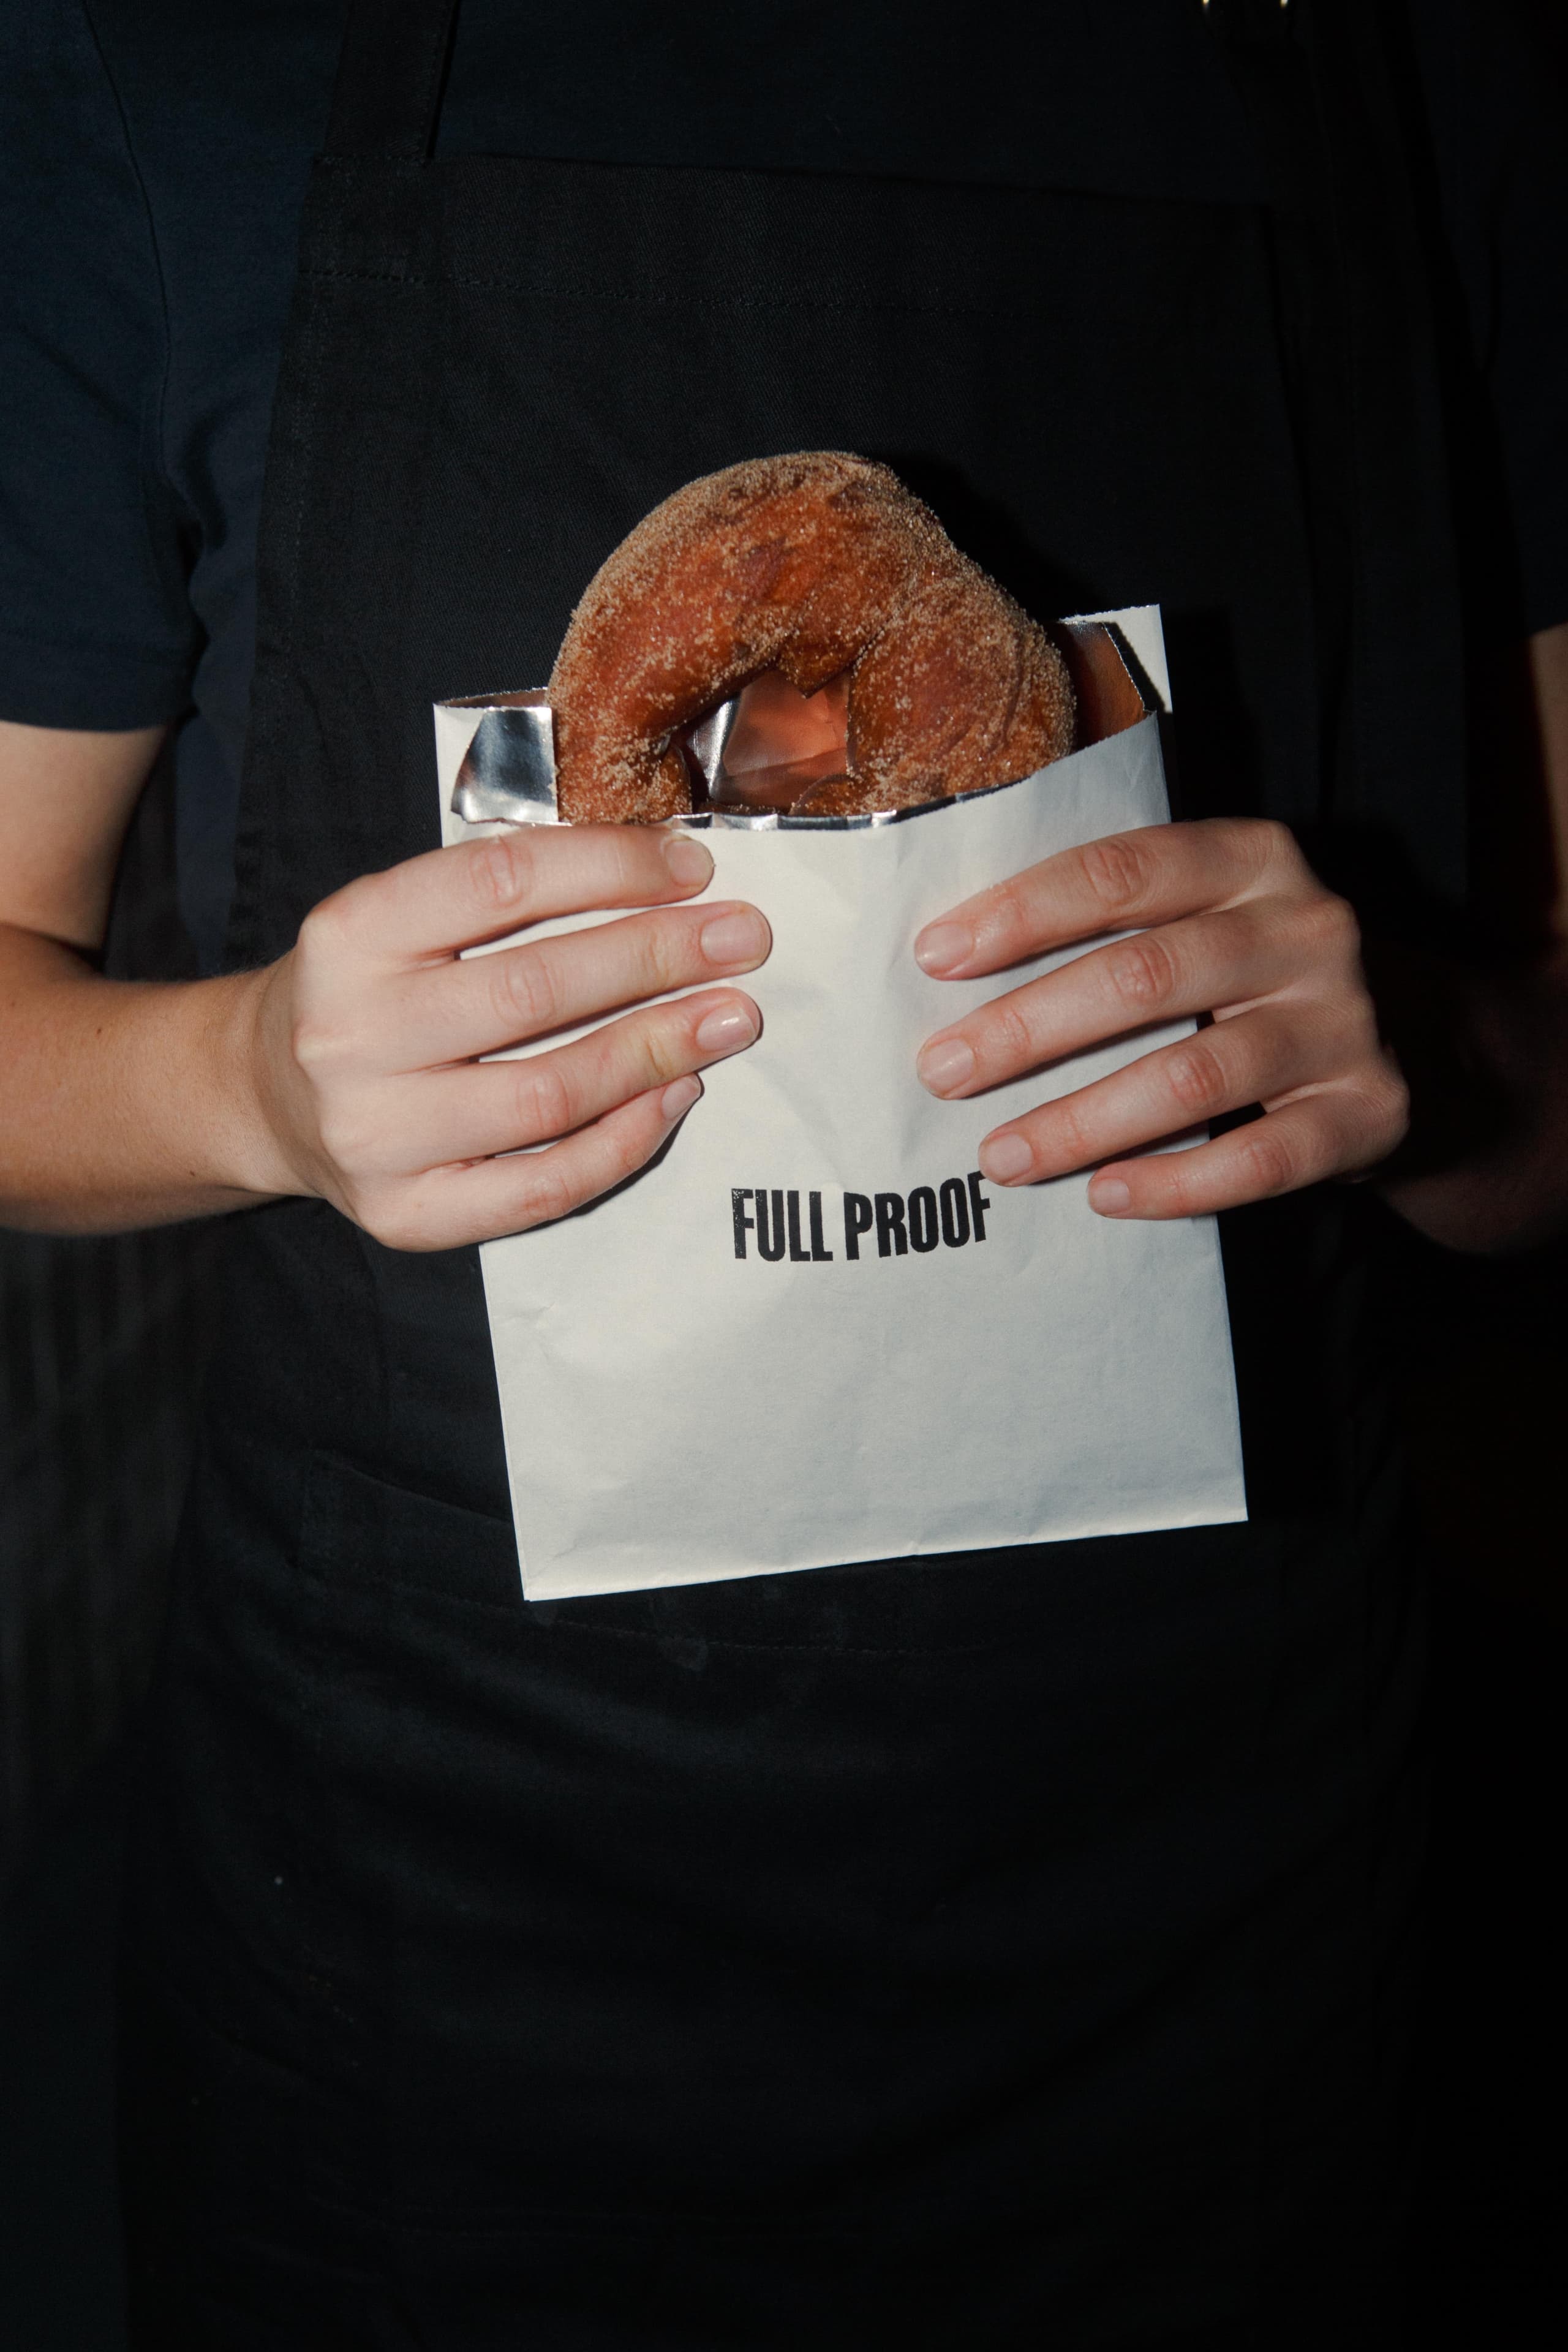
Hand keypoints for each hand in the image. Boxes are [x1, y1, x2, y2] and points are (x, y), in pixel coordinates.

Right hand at [241, 824, 766, 1249]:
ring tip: (730, 1015)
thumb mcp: (400, 917)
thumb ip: (505, 895)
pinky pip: (546, 1184)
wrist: (267, 1097)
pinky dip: (626, 1138)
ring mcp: (377, 1136)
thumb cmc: (367, 992)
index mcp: (348, 936)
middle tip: (744, 939)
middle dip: (658, 958)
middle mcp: (351, 1036)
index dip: (610, 868)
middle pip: (536, 991)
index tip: (692, 866)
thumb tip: (665, 878)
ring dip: (658, 1048)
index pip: (501, 883)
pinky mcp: (410, 1214)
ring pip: (551, 1093)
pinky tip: (678, 1092)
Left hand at [913, 818, 1408, 1217]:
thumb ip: (1112, 923)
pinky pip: (1261, 1158)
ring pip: (1194, 1076)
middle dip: (1028, 1028)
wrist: (1419, 1044)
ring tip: (1001, 1156)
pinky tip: (1104, 1195)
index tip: (935, 957)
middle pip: (1145, 975)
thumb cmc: (1257, 977)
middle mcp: (1307, 929)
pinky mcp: (1369, 1111)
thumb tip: (951, 963)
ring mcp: (1346, 1022)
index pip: (1121, 871)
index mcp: (1252, 860)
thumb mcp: (1206, 917)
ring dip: (1082, 1121)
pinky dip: (1175, 1182)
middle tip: (943, 1070)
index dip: (1022, 913)